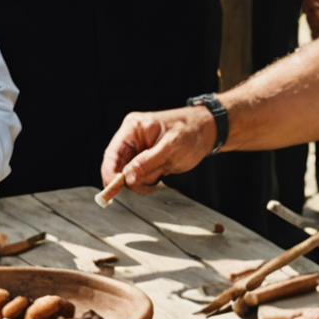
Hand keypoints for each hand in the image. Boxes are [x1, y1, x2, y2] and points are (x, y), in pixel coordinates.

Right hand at [99, 105, 216, 193]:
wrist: (207, 131)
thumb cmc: (191, 132)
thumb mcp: (170, 148)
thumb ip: (147, 163)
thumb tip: (127, 177)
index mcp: (132, 128)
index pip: (112, 153)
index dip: (110, 173)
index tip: (114, 190)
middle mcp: (132, 138)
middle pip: (118, 166)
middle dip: (131, 179)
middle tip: (148, 186)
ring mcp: (138, 149)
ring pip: (128, 174)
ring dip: (142, 181)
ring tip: (161, 174)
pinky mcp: (145, 159)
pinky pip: (139, 176)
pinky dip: (148, 181)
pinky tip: (161, 174)